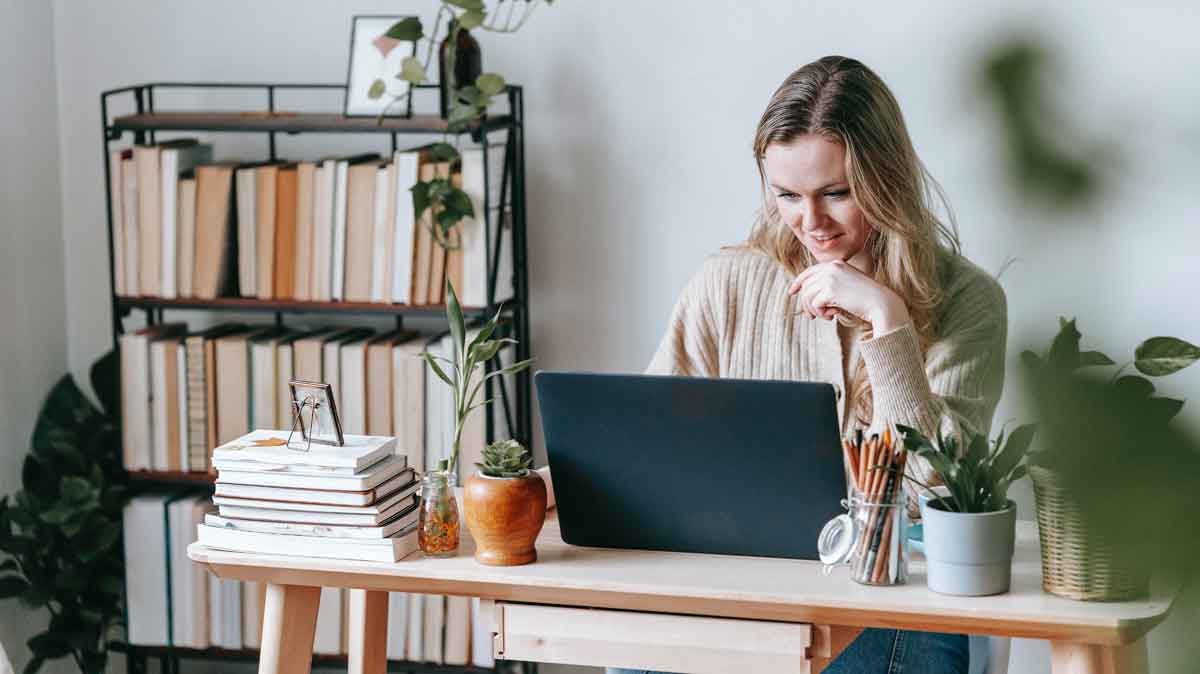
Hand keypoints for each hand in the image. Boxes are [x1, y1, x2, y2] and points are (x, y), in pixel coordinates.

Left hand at [788, 260, 910, 332]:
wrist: (881, 304)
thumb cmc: (866, 299)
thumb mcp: (847, 286)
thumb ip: (830, 285)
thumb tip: (806, 295)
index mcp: (836, 264)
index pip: (810, 271)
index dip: (798, 282)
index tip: (792, 292)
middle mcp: (831, 268)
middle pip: (806, 286)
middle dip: (805, 303)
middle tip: (811, 317)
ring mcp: (830, 278)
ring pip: (807, 296)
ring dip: (813, 310)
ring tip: (825, 317)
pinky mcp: (830, 290)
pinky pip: (815, 304)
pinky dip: (821, 313)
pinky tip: (832, 316)